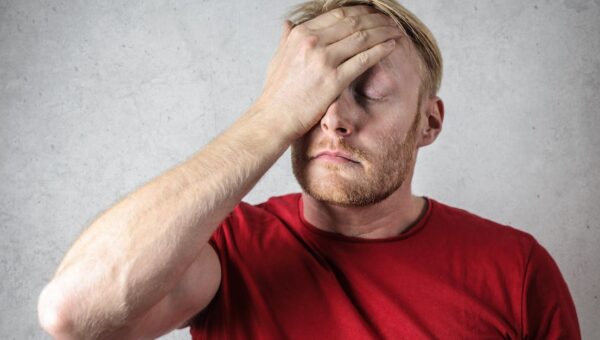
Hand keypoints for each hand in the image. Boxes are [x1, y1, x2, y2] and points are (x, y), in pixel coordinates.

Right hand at [254, 5, 401, 138]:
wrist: (274, 118)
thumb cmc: (276, 92)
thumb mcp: (277, 58)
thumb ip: (287, 38)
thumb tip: (289, 24)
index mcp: (300, 34)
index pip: (338, 14)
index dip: (360, 12)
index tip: (372, 14)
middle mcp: (312, 42)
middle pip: (353, 22)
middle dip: (376, 19)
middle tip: (390, 21)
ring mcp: (324, 60)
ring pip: (363, 37)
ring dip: (383, 31)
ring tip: (395, 31)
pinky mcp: (334, 80)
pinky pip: (365, 59)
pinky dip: (381, 49)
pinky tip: (392, 46)